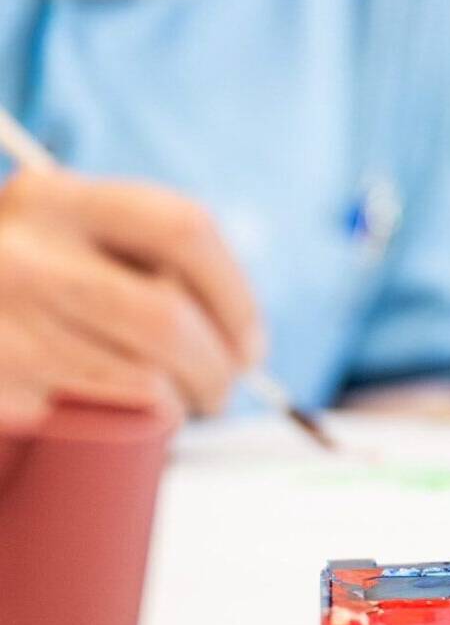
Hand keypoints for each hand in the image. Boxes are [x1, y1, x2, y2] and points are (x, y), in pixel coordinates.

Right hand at [0, 167, 261, 430]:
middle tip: (225, 390)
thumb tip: (239, 336)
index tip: (251, 340)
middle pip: (166, 318)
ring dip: (177, 406)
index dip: (234, 293)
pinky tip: (119, 423)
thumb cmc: (15, 284)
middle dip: (217, 367)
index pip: (183, 228)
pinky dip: (119, 427)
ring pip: (136, 381)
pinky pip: (88, 419)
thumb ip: (130, 254)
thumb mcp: (56, 238)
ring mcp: (0, 324)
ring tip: (179, 408)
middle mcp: (21, 254)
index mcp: (53, 197)